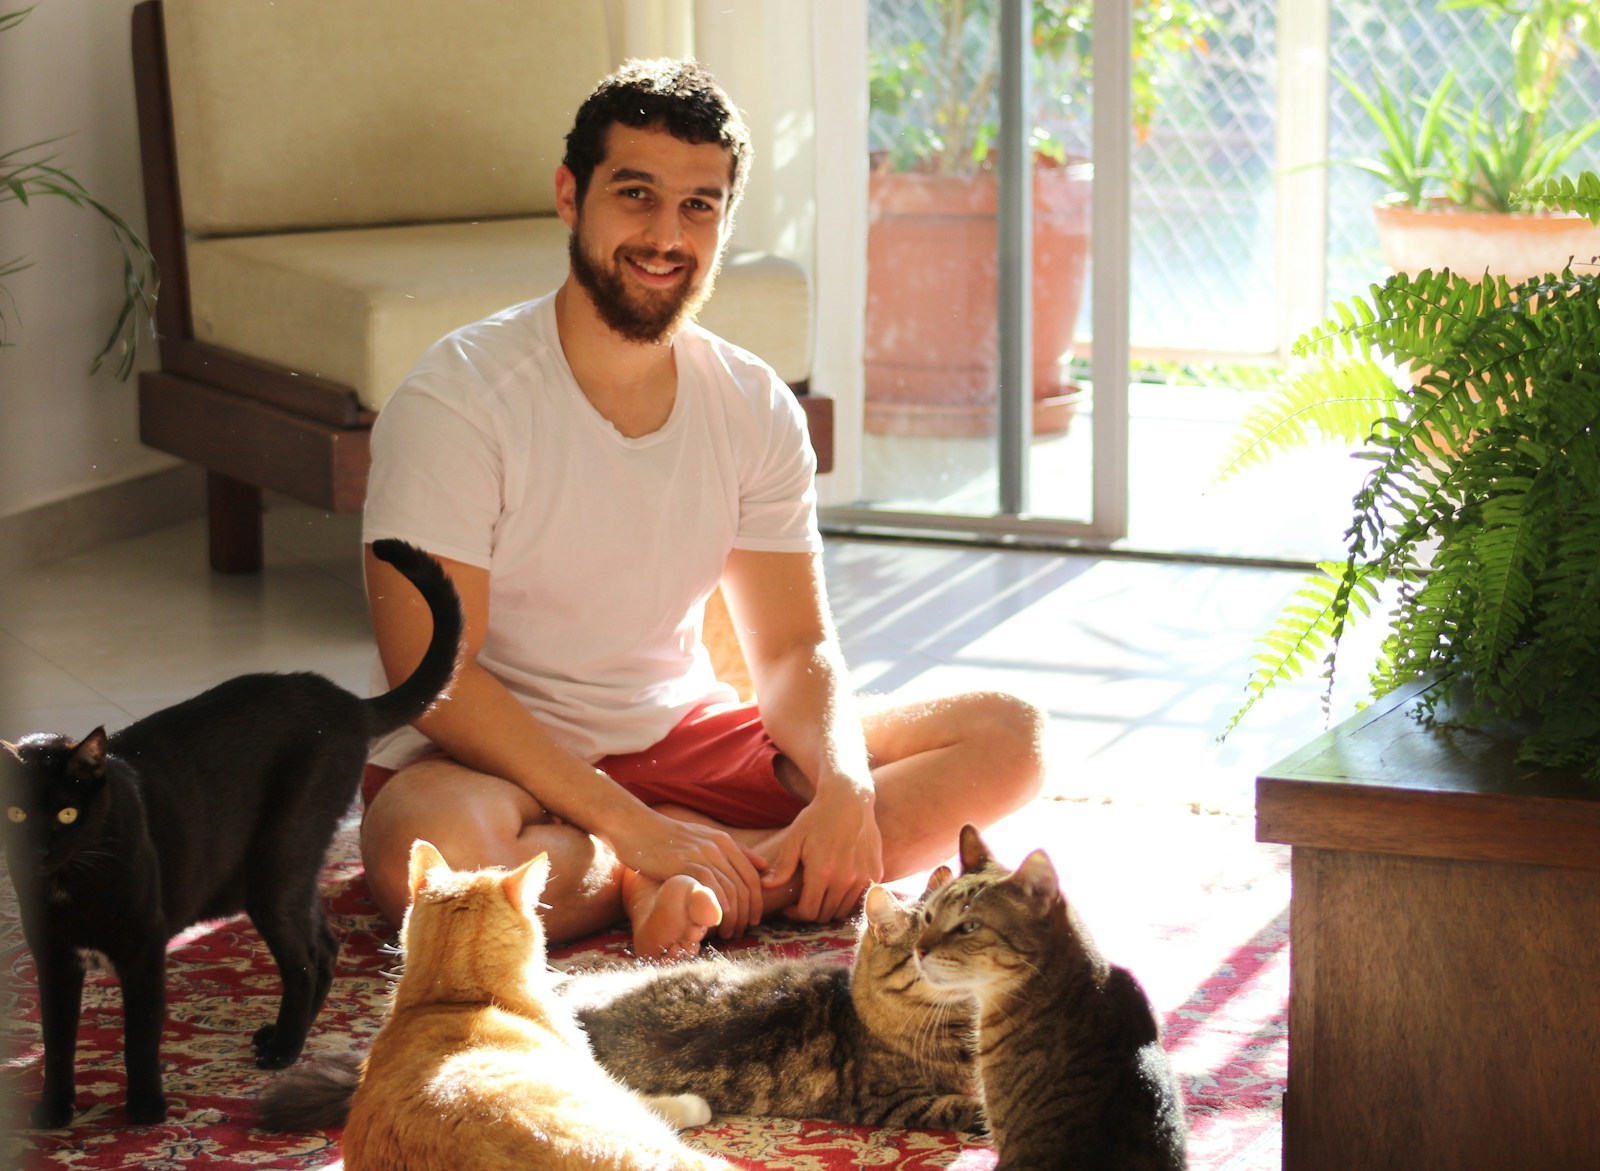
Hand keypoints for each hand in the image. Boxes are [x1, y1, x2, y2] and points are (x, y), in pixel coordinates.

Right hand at [619, 814, 766, 937]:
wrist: (635, 826)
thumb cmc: (667, 837)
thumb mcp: (703, 838)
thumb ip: (733, 851)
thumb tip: (763, 865)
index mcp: (724, 840)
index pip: (752, 875)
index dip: (757, 901)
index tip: (753, 920)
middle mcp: (718, 846)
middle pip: (745, 885)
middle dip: (747, 913)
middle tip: (741, 932)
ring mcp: (702, 853)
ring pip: (730, 890)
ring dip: (733, 916)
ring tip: (728, 933)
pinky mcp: (685, 862)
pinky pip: (710, 887)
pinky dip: (717, 906)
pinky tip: (715, 921)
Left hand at [760, 785, 882, 922]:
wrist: (850, 799)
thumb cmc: (817, 818)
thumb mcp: (795, 839)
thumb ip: (783, 866)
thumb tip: (766, 886)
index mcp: (822, 873)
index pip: (809, 912)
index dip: (796, 914)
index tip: (790, 908)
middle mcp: (845, 879)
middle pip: (825, 915)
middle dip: (811, 913)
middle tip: (803, 901)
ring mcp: (864, 877)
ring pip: (843, 910)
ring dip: (830, 907)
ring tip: (820, 894)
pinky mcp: (876, 872)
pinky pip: (860, 897)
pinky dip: (848, 897)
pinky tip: (838, 884)